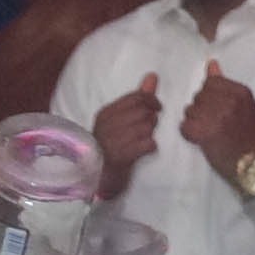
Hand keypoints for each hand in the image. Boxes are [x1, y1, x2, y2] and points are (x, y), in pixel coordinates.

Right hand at [93, 73, 160, 200]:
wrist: (97, 177)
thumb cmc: (111, 145)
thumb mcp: (120, 120)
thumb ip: (138, 98)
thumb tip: (152, 77)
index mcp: (105, 114)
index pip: (135, 97)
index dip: (151, 100)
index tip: (157, 108)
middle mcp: (106, 126)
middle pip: (142, 112)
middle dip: (151, 118)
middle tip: (150, 126)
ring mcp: (112, 142)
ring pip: (145, 127)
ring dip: (151, 133)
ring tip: (146, 138)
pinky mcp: (120, 158)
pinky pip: (146, 144)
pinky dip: (151, 146)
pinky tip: (146, 149)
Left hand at [180, 59, 254, 183]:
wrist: (253, 162)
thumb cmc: (248, 134)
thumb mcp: (243, 104)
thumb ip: (225, 84)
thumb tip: (210, 64)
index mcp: (239, 92)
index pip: (210, 83)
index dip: (207, 96)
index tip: (213, 107)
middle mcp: (229, 102)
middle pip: (198, 96)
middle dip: (199, 108)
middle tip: (208, 122)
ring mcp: (217, 118)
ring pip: (190, 110)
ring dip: (192, 120)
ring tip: (204, 130)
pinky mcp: (205, 135)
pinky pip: (184, 127)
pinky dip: (188, 133)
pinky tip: (198, 138)